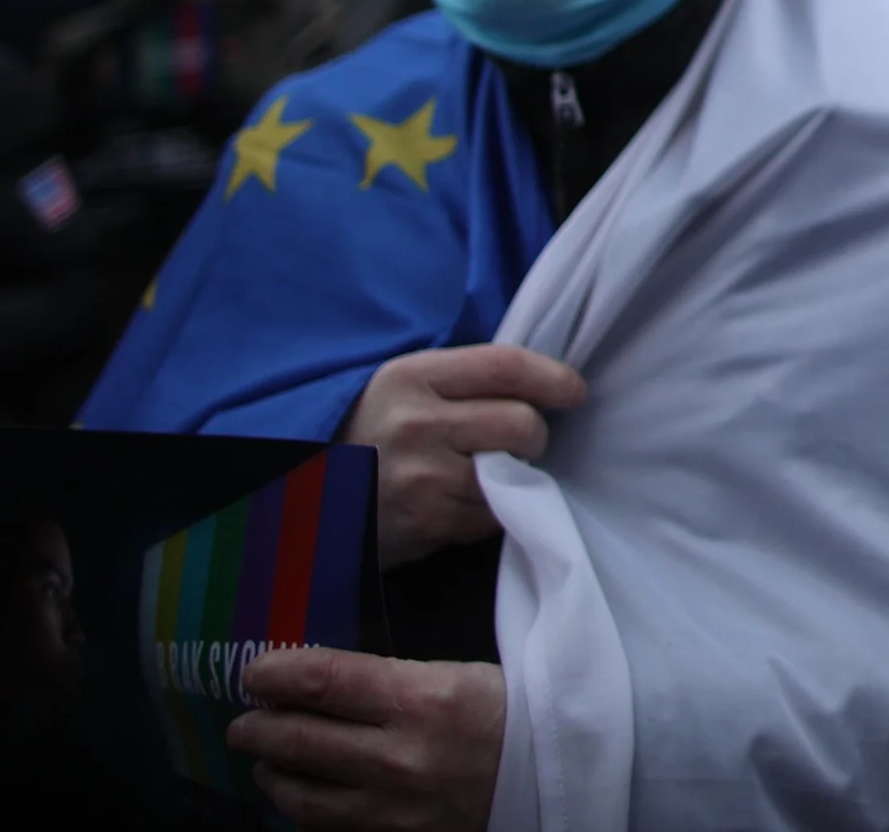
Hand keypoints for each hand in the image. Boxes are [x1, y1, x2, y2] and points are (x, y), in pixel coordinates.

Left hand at [230, 648, 502, 831]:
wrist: (561, 775)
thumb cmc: (511, 712)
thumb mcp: (456, 674)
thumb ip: (386, 678)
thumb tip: (315, 681)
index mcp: (422, 698)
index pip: (321, 680)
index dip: (274, 673)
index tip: (255, 672)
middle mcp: (401, 757)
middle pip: (297, 739)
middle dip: (257, 727)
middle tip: (245, 721)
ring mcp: (396, 810)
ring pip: (301, 796)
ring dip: (272, 773)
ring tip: (268, 760)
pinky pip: (328, 829)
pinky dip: (304, 811)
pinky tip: (303, 795)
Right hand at [340, 343, 585, 567]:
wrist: (315, 498)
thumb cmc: (377, 433)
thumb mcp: (407, 387)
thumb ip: (467, 379)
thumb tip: (547, 381)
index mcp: (411, 377)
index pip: (505, 365)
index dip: (552, 377)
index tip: (573, 390)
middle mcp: (415, 424)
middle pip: (522, 422)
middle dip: (533, 432)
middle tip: (518, 438)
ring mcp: (422, 478)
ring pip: (516, 472)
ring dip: (518, 473)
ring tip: (489, 468)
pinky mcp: (431, 522)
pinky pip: (497, 513)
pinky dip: (498, 508)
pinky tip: (469, 499)